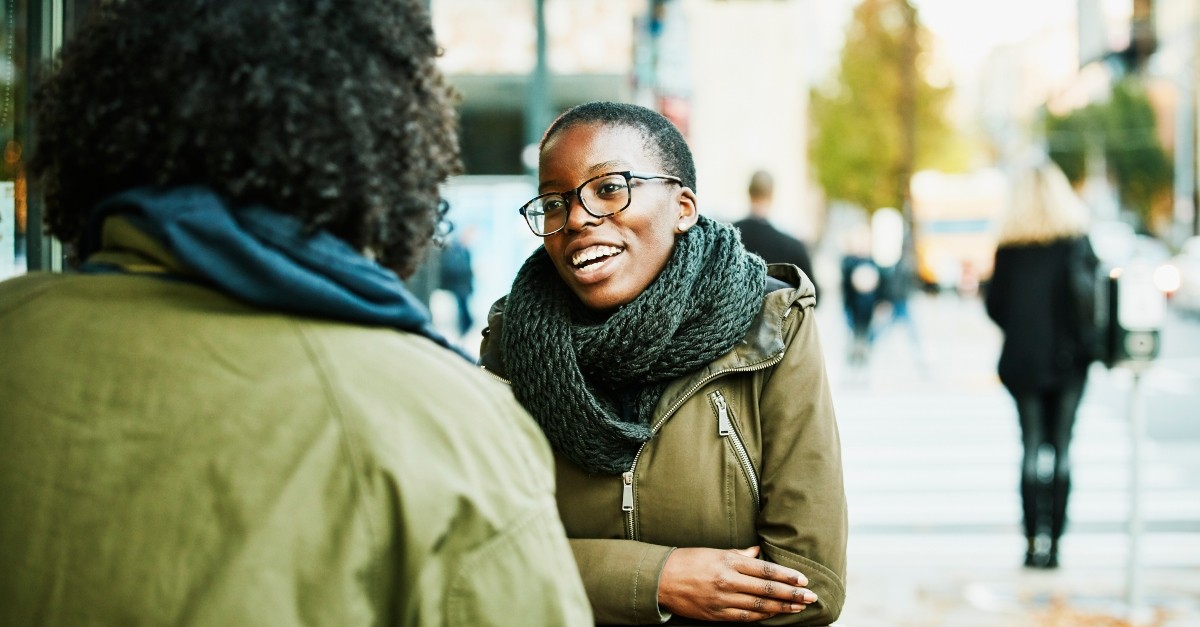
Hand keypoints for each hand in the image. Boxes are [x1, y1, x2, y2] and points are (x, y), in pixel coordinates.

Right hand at [657, 545, 817, 621]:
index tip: (803, 580)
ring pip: (759, 607)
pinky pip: (744, 618)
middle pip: (767, 590)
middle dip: (792, 594)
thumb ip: (739, 554)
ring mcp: (722, 600)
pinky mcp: (716, 614)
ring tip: (798, 608)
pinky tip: (774, 615)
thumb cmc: (688, 561)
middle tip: (811, 597)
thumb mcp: (715, 552)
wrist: (661, 579)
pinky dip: (762, 618)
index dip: (786, 576)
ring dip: (782, 608)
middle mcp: (728, 581)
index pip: (765, 570)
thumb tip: (759, 553)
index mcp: (728, 562)